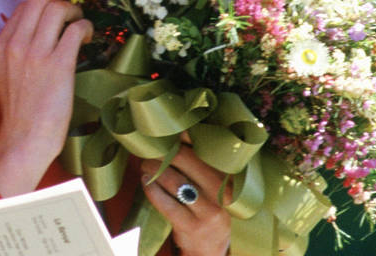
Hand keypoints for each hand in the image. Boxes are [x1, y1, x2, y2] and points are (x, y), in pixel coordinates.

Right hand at [0, 0, 91, 195]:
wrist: (24, 140)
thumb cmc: (21, 110)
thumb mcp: (7, 72)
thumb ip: (18, 48)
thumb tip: (43, 27)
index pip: (24, 6)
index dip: (46, 3)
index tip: (58, 13)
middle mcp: (15, 44)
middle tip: (72, 14)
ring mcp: (36, 53)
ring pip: (58, 7)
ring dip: (76, 11)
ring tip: (81, 24)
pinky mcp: (58, 63)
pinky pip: (76, 28)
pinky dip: (86, 27)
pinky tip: (88, 38)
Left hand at [140, 141, 231, 255]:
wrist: (212, 247)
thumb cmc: (210, 207)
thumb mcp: (215, 184)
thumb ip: (202, 160)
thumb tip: (184, 131)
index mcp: (230, 177)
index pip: (206, 150)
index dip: (184, 140)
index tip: (169, 135)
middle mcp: (222, 192)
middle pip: (188, 161)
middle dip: (165, 152)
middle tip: (151, 150)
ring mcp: (207, 210)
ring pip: (175, 181)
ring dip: (155, 169)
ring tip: (146, 164)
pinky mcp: (190, 225)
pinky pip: (166, 203)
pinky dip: (152, 190)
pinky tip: (146, 182)